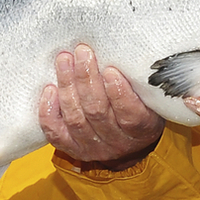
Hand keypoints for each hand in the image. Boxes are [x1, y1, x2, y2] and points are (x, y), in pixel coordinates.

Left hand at [39, 44, 163, 167]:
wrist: (129, 145)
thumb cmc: (140, 111)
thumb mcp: (150, 99)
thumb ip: (138, 82)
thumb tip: (121, 51)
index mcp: (141, 130)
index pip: (130, 115)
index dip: (119, 94)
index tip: (110, 70)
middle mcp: (116, 142)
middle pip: (97, 111)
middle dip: (86, 79)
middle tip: (82, 53)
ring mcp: (92, 147)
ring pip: (75, 118)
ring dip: (67, 86)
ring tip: (64, 61)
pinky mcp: (72, 148)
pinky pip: (56, 132)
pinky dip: (49, 111)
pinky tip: (49, 89)